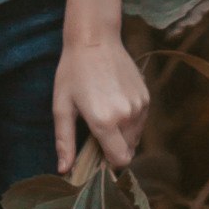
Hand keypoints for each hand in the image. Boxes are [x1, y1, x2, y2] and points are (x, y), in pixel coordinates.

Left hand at [53, 34, 149, 173]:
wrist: (95, 39)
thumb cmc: (73, 72)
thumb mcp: (62, 107)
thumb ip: (64, 141)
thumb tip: (64, 169)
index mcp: (105, 122)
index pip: (120, 160)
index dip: (109, 164)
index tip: (97, 156)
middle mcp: (127, 116)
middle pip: (128, 151)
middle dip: (114, 149)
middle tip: (97, 134)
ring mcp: (140, 105)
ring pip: (136, 137)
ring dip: (123, 136)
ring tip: (105, 116)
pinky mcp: (146, 96)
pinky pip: (141, 121)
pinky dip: (130, 122)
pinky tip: (114, 105)